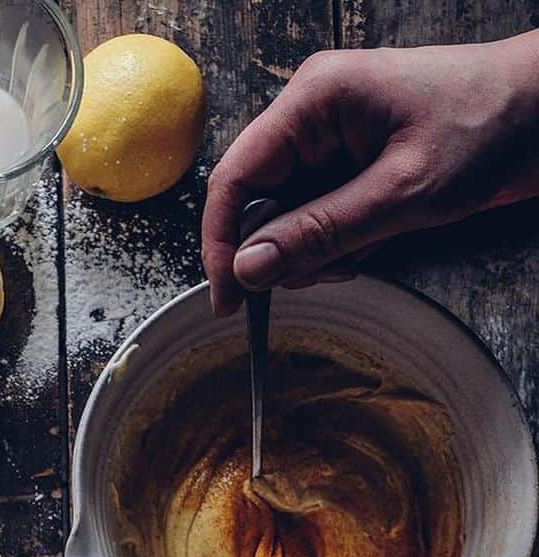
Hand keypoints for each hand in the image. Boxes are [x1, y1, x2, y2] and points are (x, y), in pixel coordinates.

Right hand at [202, 34, 538, 314]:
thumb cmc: (488, 126)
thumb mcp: (400, 194)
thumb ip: (319, 233)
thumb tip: (251, 268)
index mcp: (313, 101)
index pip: (234, 179)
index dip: (223, 244)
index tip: (230, 299)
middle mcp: (313, 115)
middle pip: (257, 202)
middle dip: (281, 251)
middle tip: (324, 273)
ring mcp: (331, 139)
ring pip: (286, 216)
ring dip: (311, 252)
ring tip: (360, 256)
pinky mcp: (351, 161)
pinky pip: (316, 214)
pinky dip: (332, 244)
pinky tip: (367, 246)